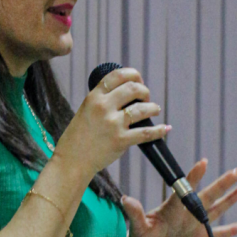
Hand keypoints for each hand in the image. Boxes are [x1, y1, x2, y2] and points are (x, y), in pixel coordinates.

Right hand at [53, 67, 170, 176]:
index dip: (133, 75)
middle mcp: (103, 107)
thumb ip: (103, 101)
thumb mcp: (85, 111)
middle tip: (147, 98)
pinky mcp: (120, 140)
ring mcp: (113, 124)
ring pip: (142, 108)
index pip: (118, 75)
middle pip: (133, 88)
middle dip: (145, 91)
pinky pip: (146, 132)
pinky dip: (159, 130)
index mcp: (93, 97)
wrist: (72, 161)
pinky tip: (164, 128)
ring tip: (155, 110)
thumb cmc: (78, 138)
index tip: (139, 81)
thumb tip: (127, 95)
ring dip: (153, 108)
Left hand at [122, 160, 236, 236]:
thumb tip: (125, 199)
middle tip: (236, 170)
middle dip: (222, 183)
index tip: (204, 162)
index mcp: (172, 207)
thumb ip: (134, 212)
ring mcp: (196, 224)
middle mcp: (187, 212)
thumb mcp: (136, 227)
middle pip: (208, 195)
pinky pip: (221, 233)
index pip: (185, 188)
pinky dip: (235, 229)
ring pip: (218, 208)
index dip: (194, 176)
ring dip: (232, 198)